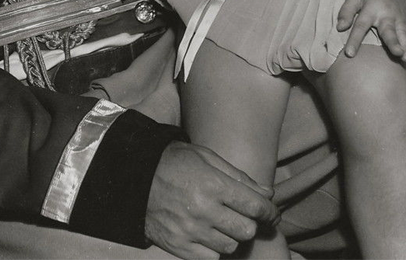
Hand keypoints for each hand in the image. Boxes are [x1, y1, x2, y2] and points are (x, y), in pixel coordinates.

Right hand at [145, 142, 278, 259]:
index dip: (269, 211)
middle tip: (241, 215)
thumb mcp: (206, 157)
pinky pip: (211, 258)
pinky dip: (214, 249)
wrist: (134, 177)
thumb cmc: (174, 162)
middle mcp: (204, 210)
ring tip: (220, 222)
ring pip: (230, 246)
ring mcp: (190, 231)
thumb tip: (267, 194)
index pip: (255, 206)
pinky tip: (207, 234)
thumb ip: (238, 176)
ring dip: (231, 236)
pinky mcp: (179, 247)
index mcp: (213, 184)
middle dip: (249, 222)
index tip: (271, 213)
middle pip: (246, 229)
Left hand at [336, 0, 405, 64]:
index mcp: (371, 8)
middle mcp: (387, 15)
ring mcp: (400, 20)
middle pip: (389, 31)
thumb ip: (346, 11)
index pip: (361, 25)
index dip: (355, 40)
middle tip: (398, 53)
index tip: (350, 54)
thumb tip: (340, 28)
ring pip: (404, 36)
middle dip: (394, 43)